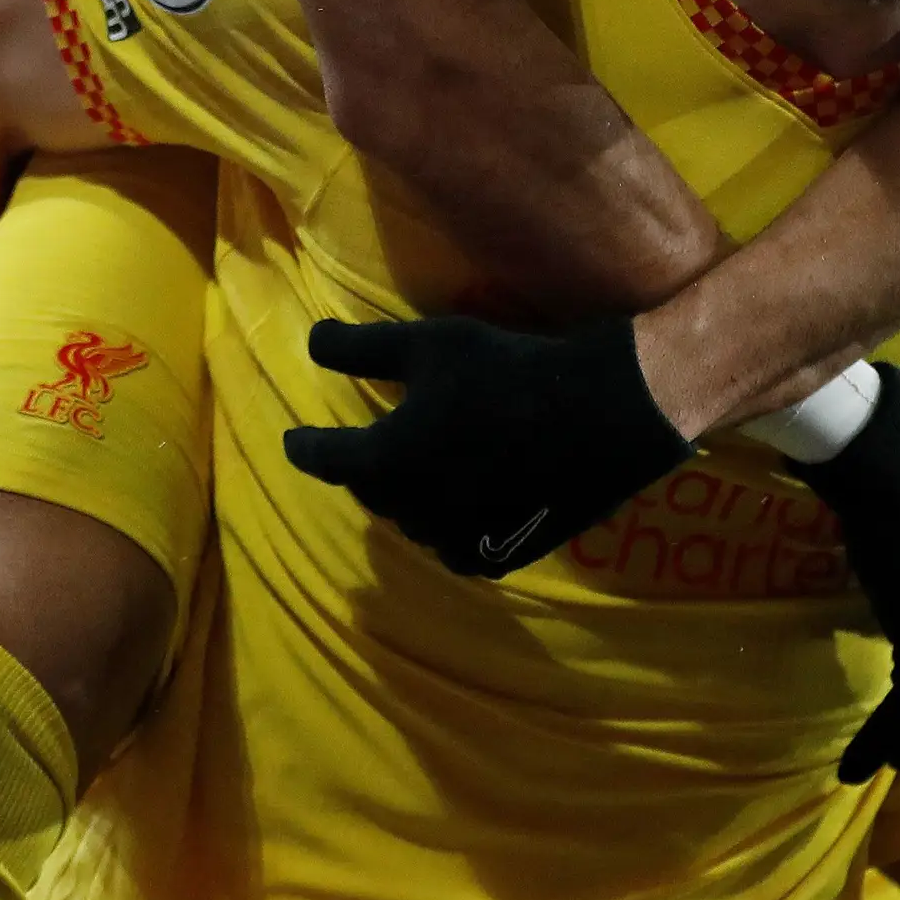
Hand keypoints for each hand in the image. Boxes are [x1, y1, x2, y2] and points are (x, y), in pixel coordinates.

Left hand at [283, 316, 691, 576]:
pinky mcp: (503, 555)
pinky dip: (451, 525)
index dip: (306, 446)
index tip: (294, 442)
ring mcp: (459, 540)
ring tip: (422, 471)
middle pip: (374, 491)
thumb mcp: (429, 344)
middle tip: (370, 446)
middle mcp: (413, 513)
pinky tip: (464, 502)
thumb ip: (361, 349)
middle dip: (367, 469)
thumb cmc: (508, 372)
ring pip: (416, 522)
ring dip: (411, 498)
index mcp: (385, 463)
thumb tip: (310, 345)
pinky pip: (459, 545)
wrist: (605, 416)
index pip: (325, 459)